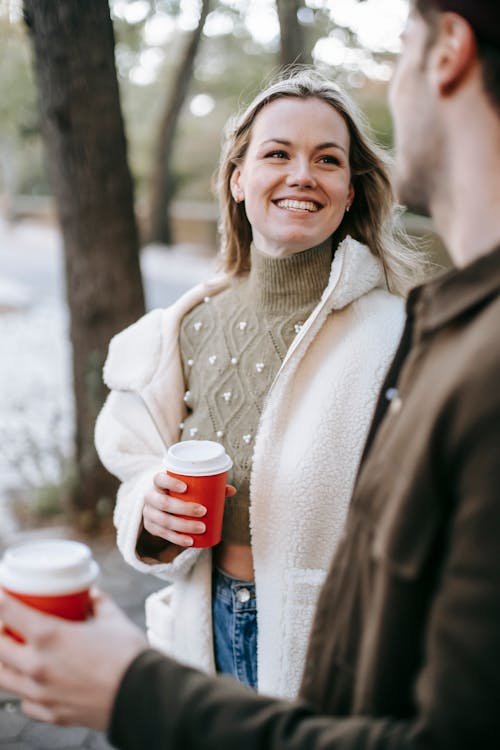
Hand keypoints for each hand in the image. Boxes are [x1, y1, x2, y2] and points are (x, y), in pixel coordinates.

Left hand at [0, 589, 146, 729]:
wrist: (142, 695)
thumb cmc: (128, 655)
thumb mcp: (113, 618)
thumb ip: (98, 603)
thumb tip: (91, 594)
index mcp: (49, 637)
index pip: (8, 612)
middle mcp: (37, 666)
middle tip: (6, 624)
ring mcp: (41, 694)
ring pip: (3, 679)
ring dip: (4, 662)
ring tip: (13, 653)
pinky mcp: (51, 714)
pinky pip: (25, 702)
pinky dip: (25, 690)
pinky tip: (34, 683)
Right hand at [143, 472, 235, 546]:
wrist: (156, 499)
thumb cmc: (176, 490)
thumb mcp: (186, 484)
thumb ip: (207, 485)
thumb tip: (231, 490)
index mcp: (157, 482)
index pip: (160, 479)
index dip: (170, 482)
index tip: (186, 488)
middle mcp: (150, 496)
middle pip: (163, 503)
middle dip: (184, 509)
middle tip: (203, 511)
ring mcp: (148, 512)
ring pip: (163, 521)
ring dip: (183, 526)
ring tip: (201, 528)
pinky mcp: (150, 526)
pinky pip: (162, 534)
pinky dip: (177, 539)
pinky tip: (190, 541)